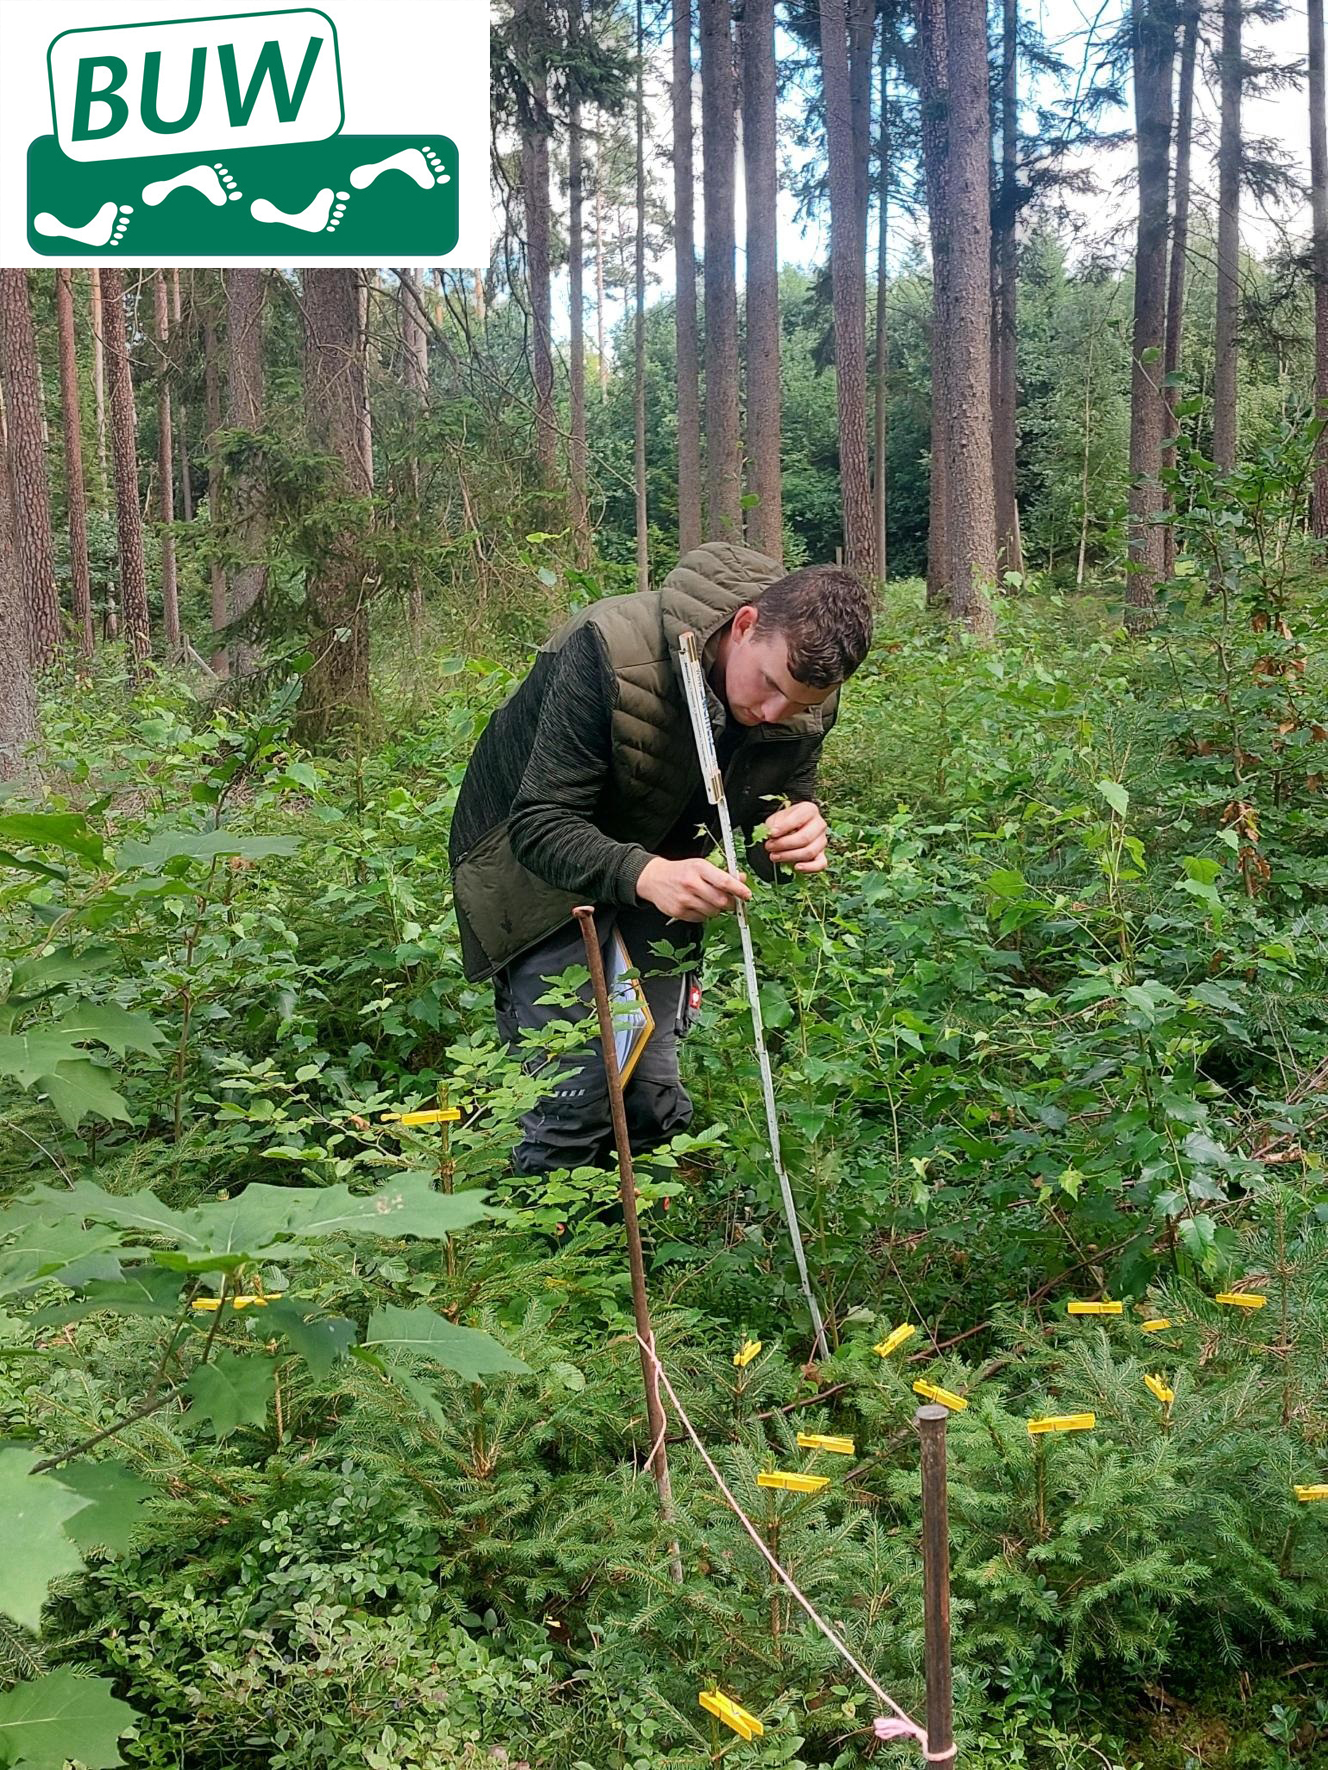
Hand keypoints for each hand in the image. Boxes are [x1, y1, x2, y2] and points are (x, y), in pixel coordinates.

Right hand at [636, 855, 750, 921]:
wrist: (654, 879)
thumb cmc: (680, 871)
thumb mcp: (701, 866)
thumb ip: (722, 873)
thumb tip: (741, 879)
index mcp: (699, 868)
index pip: (724, 881)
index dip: (739, 890)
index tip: (747, 895)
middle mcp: (691, 883)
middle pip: (721, 900)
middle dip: (730, 903)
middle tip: (731, 901)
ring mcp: (684, 899)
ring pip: (713, 912)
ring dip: (717, 910)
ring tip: (710, 901)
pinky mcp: (679, 912)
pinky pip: (701, 918)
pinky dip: (704, 914)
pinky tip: (698, 905)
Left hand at [762, 801, 828, 872]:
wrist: (791, 830)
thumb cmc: (783, 823)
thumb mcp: (776, 818)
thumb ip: (774, 825)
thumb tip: (772, 835)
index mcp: (810, 810)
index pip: (798, 819)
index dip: (784, 827)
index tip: (772, 834)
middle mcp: (819, 824)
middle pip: (804, 838)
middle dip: (784, 844)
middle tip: (769, 846)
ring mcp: (822, 840)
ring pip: (809, 852)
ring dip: (789, 856)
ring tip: (774, 856)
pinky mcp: (822, 855)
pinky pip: (821, 864)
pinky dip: (809, 868)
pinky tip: (796, 867)